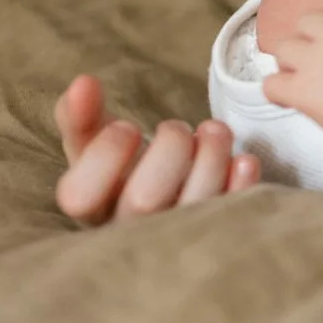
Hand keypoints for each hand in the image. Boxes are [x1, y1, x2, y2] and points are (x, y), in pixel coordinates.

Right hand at [53, 74, 259, 224]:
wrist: (165, 203)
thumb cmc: (125, 170)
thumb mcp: (94, 146)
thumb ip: (80, 116)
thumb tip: (82, 82)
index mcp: (93, 211)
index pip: (80, 196)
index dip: (105, 153)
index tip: (127, 127)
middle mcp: (130, 234)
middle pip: (144, 201)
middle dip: (169, 148)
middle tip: (177, 128)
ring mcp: (176, 241)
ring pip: (194, 208)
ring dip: (211, 157)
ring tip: (215, 131)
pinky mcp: (218, 236)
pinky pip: (233, 214)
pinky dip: (242, 183)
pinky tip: (241, 160)